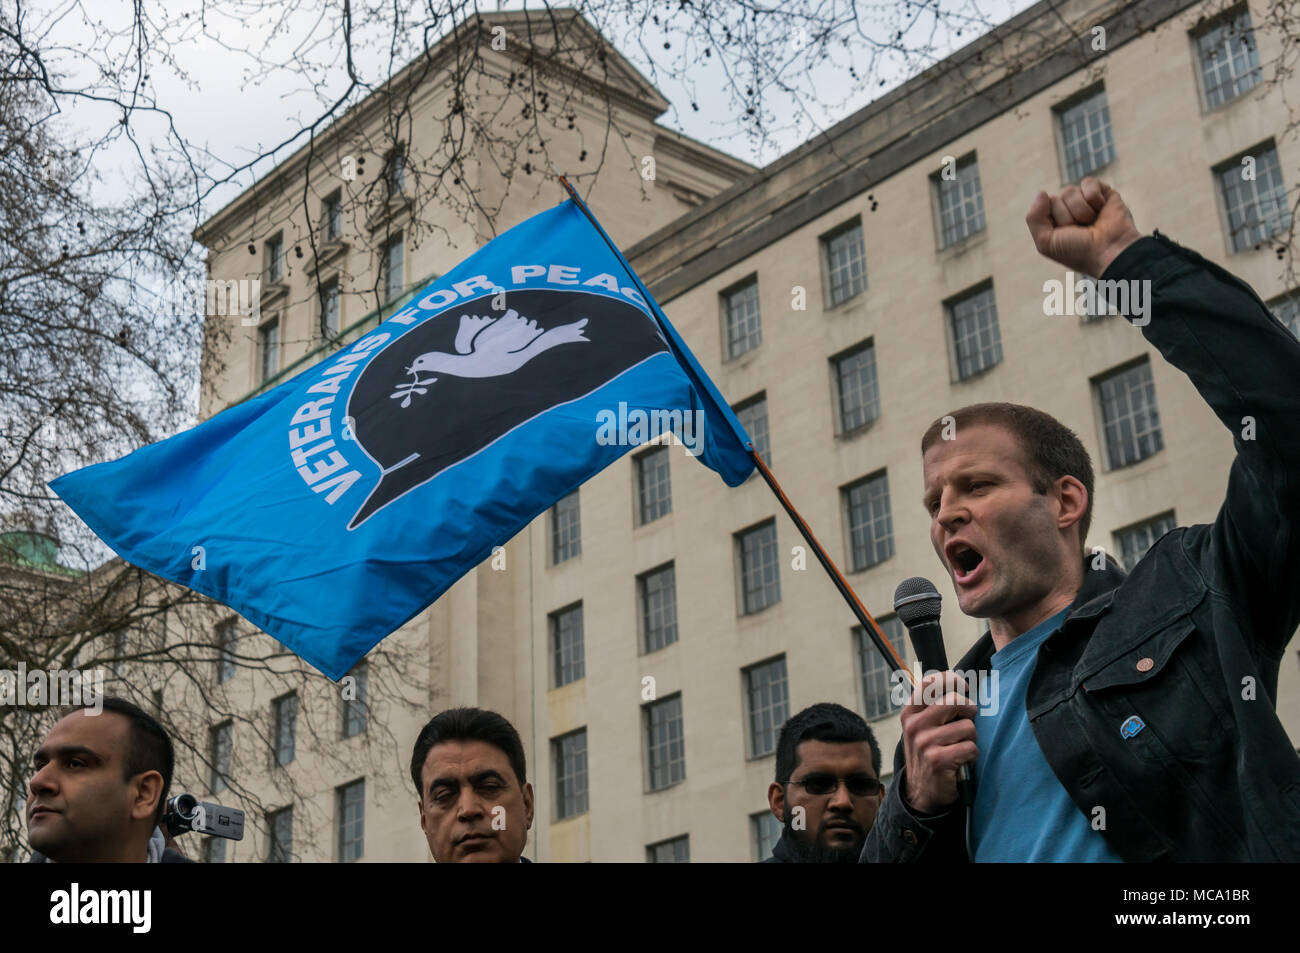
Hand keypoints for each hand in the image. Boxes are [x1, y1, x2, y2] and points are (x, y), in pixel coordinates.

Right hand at [901, 671, 977, 814]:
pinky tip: (961, 761)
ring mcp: (924, 743)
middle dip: (969, 710)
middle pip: (955, 700)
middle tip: (967, 720)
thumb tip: (961, 683)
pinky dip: (972, 755)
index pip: (930, 683)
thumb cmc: (929, 752)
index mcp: (910, 713)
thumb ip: (935, 706)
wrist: (921, 792)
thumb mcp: (922, 727)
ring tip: (960, 747)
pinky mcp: (938, 760)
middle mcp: (914, 726)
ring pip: (968, 726)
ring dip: (971, 738)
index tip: (962, 686)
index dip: (952, 679)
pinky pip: (971, 747)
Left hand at [1026, 177, 1141, 277]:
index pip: (1043, 206)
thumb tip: (1042, 192)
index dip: (1054, 220)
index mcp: (1054, 221)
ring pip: (1070, 191)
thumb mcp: (1046, 242)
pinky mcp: (1103, 192)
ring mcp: (1085, 200)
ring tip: (1092, 222)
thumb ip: (1034, 218)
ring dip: (1080, 211)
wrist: (1109, 251)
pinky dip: (1093, 197)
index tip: (1066, 235)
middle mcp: (1069, 209)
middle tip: (1081, 230)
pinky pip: (1088, 183)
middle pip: (1056, 198)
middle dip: (1067, 217)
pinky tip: (1101, 209)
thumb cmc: (1078, 251)